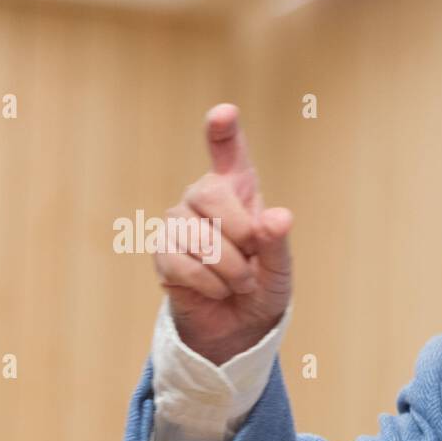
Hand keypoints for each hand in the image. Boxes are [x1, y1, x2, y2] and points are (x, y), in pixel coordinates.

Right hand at [152, 103, 292, 365]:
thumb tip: (278, 217)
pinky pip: (184, 264)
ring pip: (201, 237)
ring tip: (238, 283)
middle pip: (211, 194)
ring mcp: (178, 222)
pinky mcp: (161, 251)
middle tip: (253, 263)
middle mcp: (203, 197)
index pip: (228, 152)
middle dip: (241, 235)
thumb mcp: (280, 269)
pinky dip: (209, 285)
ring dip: (231, 272)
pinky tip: (215, 290)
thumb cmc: (263, 288)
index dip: (223, 131)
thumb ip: (278, 243)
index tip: (225, 113)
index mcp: (238, 191)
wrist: (237, 327)